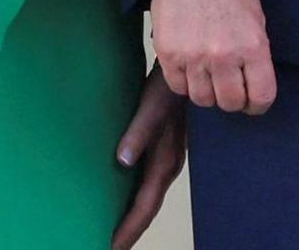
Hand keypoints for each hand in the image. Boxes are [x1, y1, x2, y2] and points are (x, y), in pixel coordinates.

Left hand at [111, 68, 187, 248]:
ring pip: (148, 198)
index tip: (110, 248)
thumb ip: (139, 133)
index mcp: (166, 160)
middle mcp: (169, 165)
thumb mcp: (153, 105)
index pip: (144, 206)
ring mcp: (168, 159)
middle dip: (129, 230)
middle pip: (146, 208)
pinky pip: (148, 185)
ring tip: (115, 232)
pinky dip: (135, 199)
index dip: (128, 229)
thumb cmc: (169, 84)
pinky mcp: (164, 151)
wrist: (190, 68)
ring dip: (132, 217)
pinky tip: (123, 199)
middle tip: (108, 248)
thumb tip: (123, 161)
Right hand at [150, 0, 276, 113]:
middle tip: (229, 86)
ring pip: (202, 99)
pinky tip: (190, 65)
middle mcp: (223, 56)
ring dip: (207, 91)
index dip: (258, 104)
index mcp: (252, 46)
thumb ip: (256, 55)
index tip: (254, 102)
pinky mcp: (169, 56)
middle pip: (230, 103)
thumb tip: (255, 85)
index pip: (261, 96)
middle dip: (232, 99)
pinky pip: (179, 87)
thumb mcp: (256, 20)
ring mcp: (194, 58)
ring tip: (208, 72)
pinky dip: (185, 82)